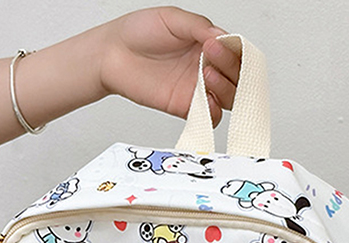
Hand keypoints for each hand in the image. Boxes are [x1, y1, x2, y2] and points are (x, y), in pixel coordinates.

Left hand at [97, 7, 240, 125]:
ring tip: (206, 76)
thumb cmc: (137, 32)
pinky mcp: (184, 107)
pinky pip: (208, 117)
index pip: (236, 53)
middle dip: (231, 70)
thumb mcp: (173, 18)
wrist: (111, 54)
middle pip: (237, 78)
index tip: (218, 45)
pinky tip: (206, 102)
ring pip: (228, 98)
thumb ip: (199, 27)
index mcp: (207, 44)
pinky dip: (213, 113)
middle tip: (211, 57)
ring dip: (225, 90)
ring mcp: (196, 89)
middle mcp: (205, 67)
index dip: (234, 52)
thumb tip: (222, 37)